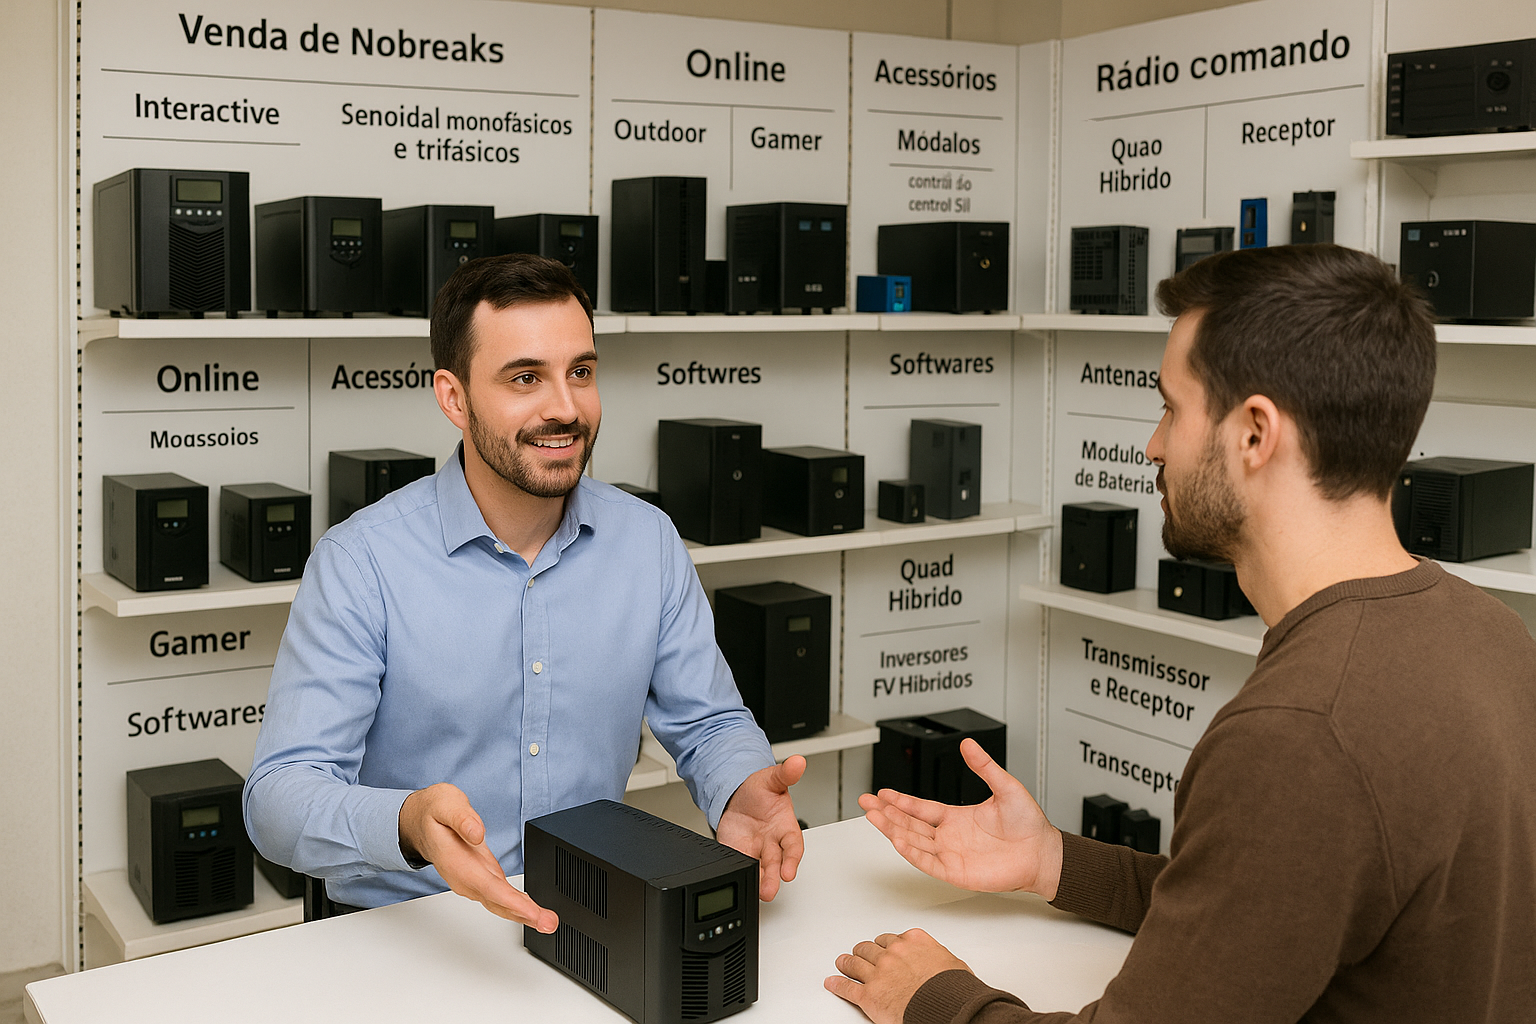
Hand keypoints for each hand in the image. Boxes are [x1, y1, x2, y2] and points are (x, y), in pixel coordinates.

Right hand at [398, 782, 557, 931]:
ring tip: (547, 921)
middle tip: (550, 923)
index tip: (532, 911)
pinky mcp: (479, 878)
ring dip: (524, 914)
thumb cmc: (434, 812)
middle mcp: (464, 877)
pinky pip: (499, 897)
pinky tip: (531, 911)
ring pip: (499, 903)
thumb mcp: (447, 804)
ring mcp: (471, 880)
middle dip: (525, 915)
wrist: (420, 822)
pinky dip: (516, 906)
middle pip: (497, 902)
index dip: (511, 902)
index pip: (487, 887)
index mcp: (457, 861)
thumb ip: (462, 819)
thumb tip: (477, 833)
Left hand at [716, 755, 805, 900]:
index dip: (792, 860)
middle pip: (776, 864)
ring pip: (760, 869)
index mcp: (785, 827)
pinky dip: (738, 870)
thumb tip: (798, 762)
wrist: (738, 794)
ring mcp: (755, 849)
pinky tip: (735, 876)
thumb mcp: (772, 779)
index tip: (789, 872)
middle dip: (773, 878)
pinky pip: (738, 863)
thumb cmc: (761, 791)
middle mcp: (772, 842)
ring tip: (756, 892)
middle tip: (770, 891)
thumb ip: (785, 773)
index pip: (793, 846)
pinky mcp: (737, 851)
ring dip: (759, 881)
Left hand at [825, 929, 970, 1023]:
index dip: (885, 945)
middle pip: (870, 948)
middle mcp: (893, 954)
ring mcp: (879, 973)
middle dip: (864, 951)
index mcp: (913, 941)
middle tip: (860, 953)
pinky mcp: (869, 995)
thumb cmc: (953, 988)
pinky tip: (832, 983)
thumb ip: (935, 956)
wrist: (947, 1006)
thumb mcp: (951, 962)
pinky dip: (837, 984)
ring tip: (842, 962)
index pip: (892, 938)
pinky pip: (847, 987)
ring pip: (855, 963)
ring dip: (847, 962)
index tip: (883, 947)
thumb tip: (937, 963)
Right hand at [860, 738, 1063, 899]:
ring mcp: (951, 854)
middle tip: (865, 803)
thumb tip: (969, 744)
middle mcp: (949, 836)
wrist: (1042, 853)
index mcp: (956, 817)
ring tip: (874, 817)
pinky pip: (927, 862)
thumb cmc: (1028, 824)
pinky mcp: (956, 872)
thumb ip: (984, 766)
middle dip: (886, 813)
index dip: (900, 801)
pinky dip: (911, 852)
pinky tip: (897, 840)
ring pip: (913, 842)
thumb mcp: (1005, 787)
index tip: (881, 793)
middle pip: (909, 824)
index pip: (920, 808)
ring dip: (892, 830)